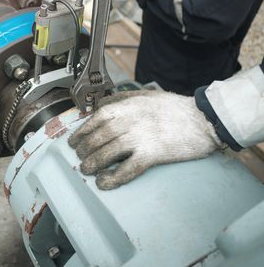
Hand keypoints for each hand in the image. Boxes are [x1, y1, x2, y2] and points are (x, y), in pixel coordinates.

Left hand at [68, 91, 224, 189]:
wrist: (203, 118)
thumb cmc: (174, 107)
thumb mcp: (144, 95)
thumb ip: (122, 98)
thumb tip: (101, 105)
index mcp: (126, 106)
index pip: (95, 119)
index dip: (81, 132)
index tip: (74, 141)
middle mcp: (129, 121)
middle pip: (98, 137)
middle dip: (85, 149)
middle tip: (80, 157)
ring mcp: (140, 137)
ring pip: (107, 152)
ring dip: (93, 163)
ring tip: (87, 170)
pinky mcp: (152, 154)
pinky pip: (127, 168)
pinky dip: (113, 177)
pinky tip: (104, 183)